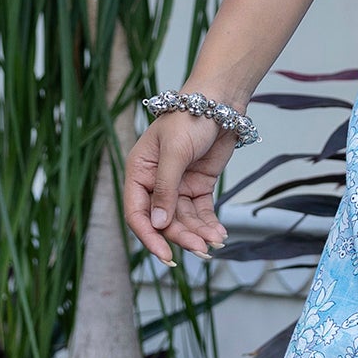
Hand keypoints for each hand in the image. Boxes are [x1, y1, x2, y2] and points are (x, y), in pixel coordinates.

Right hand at [124, 109, 237, 264]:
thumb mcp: (174, 152)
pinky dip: (209, 223)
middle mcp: (155, 182)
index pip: (137, 213)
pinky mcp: (198, 186)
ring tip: (216, 242)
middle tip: (201, 249)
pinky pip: (200, 212)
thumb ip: (166, 188)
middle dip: (182, 236)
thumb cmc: (189, 119)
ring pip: (184, 220)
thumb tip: (157, 223)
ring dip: (199, 233)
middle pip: (164, 221)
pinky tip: (220, 233)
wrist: (220, 102)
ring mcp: (178, 186)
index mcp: (139, 172)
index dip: (149, 236)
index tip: (166, 255)